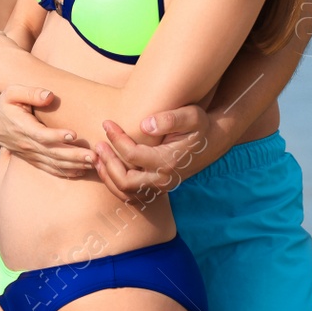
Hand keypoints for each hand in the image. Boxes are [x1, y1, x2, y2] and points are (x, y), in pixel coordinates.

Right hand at [0, 84, 92, 178]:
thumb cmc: (3, 101)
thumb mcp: (11, 92)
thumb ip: (30, 93)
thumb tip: (49, 95)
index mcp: (21, 127)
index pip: (41, 135)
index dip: (57, 136)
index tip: (75, 134)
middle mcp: (25, 144)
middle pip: (52, 153)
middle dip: (74, 156)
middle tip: (94, 157)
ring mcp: (28, 153)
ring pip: (52, 164)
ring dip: (73, 165)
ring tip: (94, 165)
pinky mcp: (30, 158)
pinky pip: (47, 168)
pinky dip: (63, 172)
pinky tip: (79, 172)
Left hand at [93, 105, 212, 203]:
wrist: (214, 140)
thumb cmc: (200, 125)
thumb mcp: (191, 115)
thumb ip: (170, 119)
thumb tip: (144, 124)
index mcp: (168, 162)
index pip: (132, 154)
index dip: (116, 139)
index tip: (107, 123)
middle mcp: (163, 179)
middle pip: (124, 181)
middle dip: (107, 162)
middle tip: (98, 143)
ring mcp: (160, 187)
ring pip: (125, 193)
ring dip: (108, 176)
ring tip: (98, 156)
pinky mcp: (157, 188)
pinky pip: (131, 195)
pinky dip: (115, 184)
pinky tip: (107, 167)